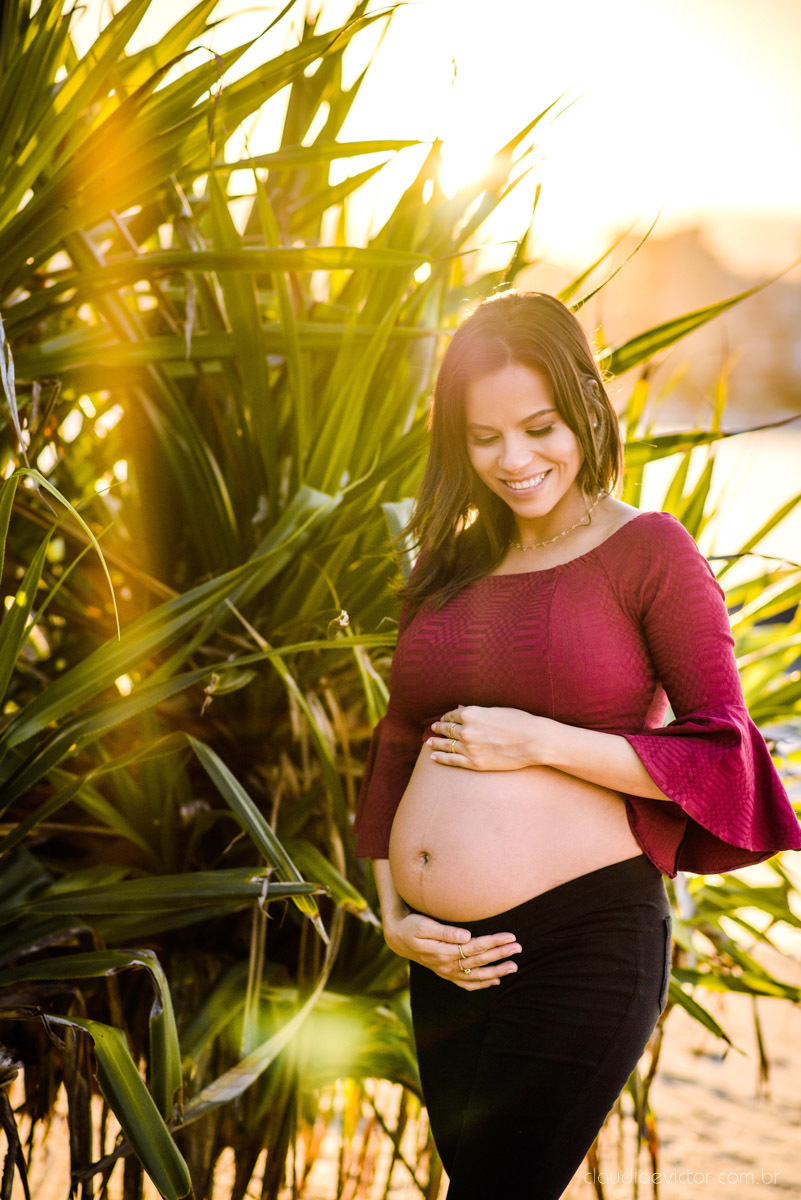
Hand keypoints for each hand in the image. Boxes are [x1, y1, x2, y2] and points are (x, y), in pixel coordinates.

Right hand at [383, 910, 520, 991]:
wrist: (398, 938)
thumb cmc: (412, 926)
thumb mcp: (424, 925)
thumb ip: (446, 932)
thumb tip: (467, 936)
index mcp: (444, 952)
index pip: (475, 948)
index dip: (494, 942)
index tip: (510, 936)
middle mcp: (447, 965)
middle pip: (480, 961)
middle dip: (501, 954)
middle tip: (519, 948)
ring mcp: (447, 972)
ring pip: (476, 975)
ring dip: (496, 971)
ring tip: (514, 966)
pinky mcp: (446, 973)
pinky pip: (467, 983)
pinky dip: (482, 983)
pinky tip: (495, 981)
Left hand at [428, 705, 544, 770]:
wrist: (533, 741)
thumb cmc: (519, 721)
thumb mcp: (496, 710)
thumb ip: (476, 711)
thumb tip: (460, 708)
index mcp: (471, 714)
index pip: (452, 715)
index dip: (446, 717)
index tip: (444, 719)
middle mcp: (466, 730)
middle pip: (446, 729)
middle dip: (439, 729)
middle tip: (433, 729)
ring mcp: (469, 747)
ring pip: (446, 745)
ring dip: (436, 743)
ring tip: (429, 743)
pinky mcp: (474, 763)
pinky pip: (451, 760)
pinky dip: (440, 758)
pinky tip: (433, 757)